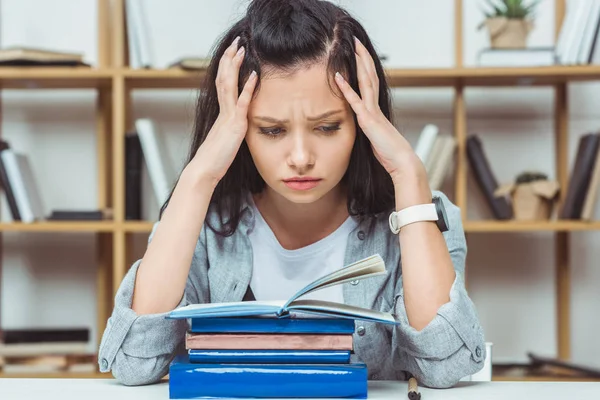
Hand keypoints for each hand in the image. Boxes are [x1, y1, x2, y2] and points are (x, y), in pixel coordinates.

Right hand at [188, 36, 257, 186]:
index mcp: (221, 115)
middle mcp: (223, 112)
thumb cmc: (213, 161)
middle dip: (229, 59)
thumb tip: (235, 130)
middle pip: (224, 78)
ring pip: (229, 85)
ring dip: (235, 65)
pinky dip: (248, 88)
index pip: (223, 85)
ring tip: (241, 48)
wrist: (204, 171)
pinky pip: (241, 103)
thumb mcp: (225, 142)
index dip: (227, 68)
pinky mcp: (235, 125)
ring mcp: (228, 117)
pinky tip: (254, 75)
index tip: (232, 54)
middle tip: (235, 42)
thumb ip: (230, 132)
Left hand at [334, 37, 425, 185]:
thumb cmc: (389, 153)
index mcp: (376, 109)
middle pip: (369, 76)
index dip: (365, 68)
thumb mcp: (376, 138)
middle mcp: (375, 106)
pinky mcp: (368, 121)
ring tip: (351, 48)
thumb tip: (364, 127)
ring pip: (365, 82)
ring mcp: (372, 112)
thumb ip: (369, 129)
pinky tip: (337, 77)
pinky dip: (346, 88)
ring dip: (358, 64)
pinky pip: (356, 101)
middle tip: (356, 42)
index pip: (371, 83)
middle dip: (362, 58)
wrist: (401, 162)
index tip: (359, 54)